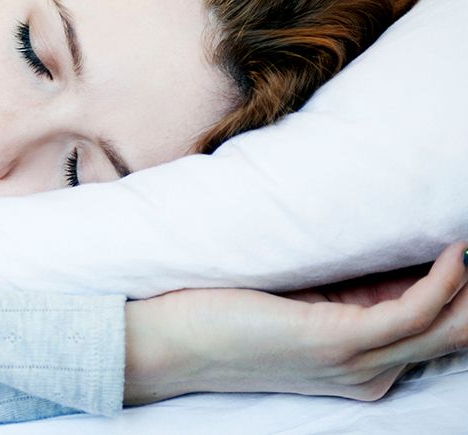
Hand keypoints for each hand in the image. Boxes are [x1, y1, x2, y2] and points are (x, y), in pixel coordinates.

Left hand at [124, 241, 467, 404]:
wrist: (167, 341)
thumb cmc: (219, 311)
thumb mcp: (295, 294)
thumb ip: (337, 280)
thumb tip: (370, 236)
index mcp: (361, 359)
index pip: (438, 329)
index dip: (461, 287)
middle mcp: (369, 369)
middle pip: (458, 332)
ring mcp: (357, 361)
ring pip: (450, 326)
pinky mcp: (339, 341)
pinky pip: (415, 311)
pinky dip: (444, 280)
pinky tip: (454, 250)